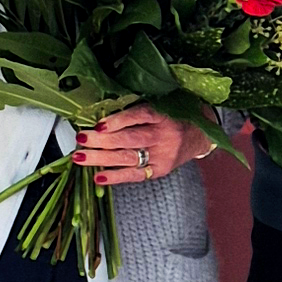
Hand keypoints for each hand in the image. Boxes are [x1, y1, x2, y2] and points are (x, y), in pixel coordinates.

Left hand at [74, 109, 211, 190]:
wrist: (200, 134)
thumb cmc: (175, 115)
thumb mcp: (161, 104)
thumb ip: (136, 108)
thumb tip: (100, 113)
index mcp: (164, 114)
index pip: (139, 116)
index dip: (119, 120)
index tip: (99, 124)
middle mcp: (164, 135)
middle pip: (130, 139)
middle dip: (102, 140)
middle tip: (82, 138)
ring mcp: (162, 155)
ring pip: (128, 157)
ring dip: (101, 158)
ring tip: (80, 157)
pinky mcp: (160, 169)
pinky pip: (135, 175)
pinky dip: (115, 177)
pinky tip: (98, 177)